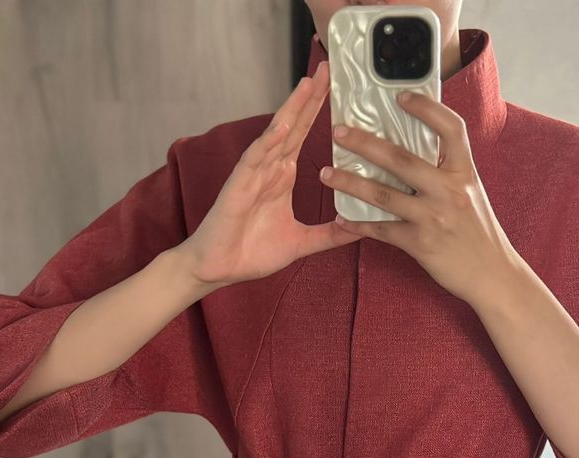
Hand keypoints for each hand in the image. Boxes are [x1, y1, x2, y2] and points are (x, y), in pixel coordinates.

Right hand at [180, 61, 360, 288]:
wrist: (219, 269)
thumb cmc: (251, 253)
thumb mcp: (300, 243)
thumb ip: (329, 236)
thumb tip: (359, 230)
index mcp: (282, 178)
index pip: (303, 137)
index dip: (318, 112)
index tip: (338, 89)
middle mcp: (268, 170)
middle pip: (293, 126)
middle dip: (310, 98)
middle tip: (329, 68)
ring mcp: (253, 175)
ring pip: (275, 135)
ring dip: (291, 109)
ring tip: (309, 83)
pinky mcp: (239, 187)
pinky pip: (254, 159)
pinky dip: (268, 142)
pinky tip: (283, 125)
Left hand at [320, 90, 517, 302]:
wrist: (492, 274)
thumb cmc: (479, 233)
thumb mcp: (471, 194)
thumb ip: (447, 174)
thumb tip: (415, 154)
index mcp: (464, 173)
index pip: (450, 129)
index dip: (426, 109)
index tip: (401, 96)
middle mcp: (449, 191)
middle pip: (401, 159)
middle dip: (365, 143)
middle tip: (339, 132)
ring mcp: (433, 217)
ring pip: (383, 195)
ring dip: (350, 183)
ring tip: (326, 174)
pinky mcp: (420, 244)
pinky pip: (382, 230)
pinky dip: (359, 225)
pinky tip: (342, 219)